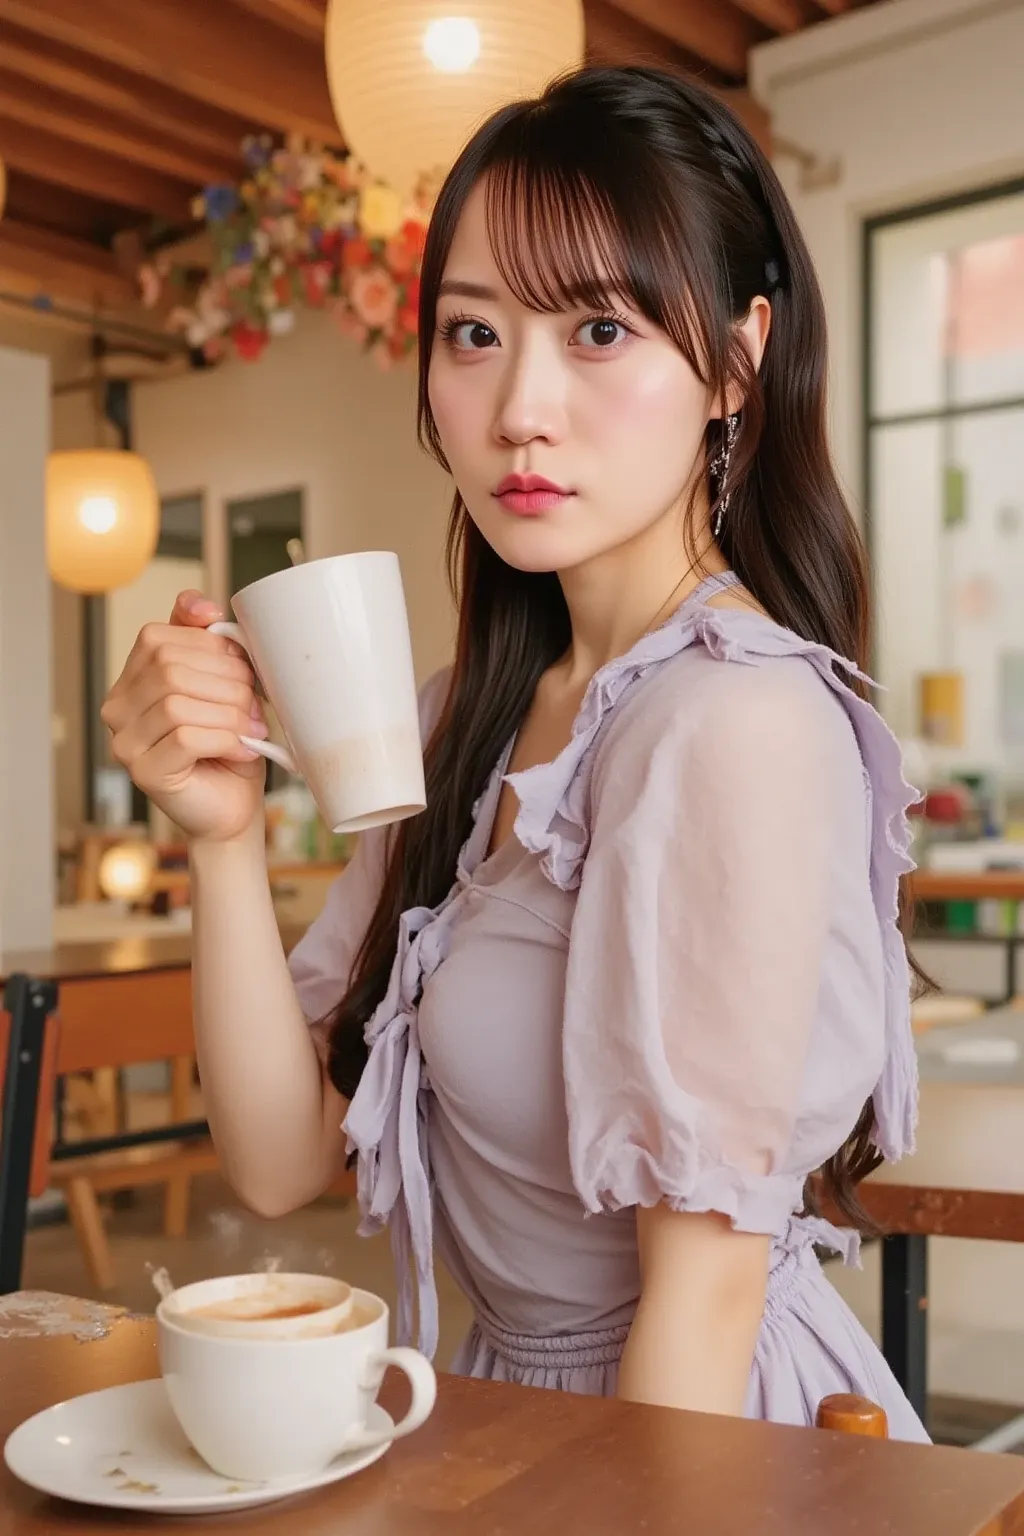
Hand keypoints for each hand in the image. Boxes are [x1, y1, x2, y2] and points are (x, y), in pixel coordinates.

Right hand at [101, 590, 266, 843]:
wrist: (234, 807)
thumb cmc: (231, 744)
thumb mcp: (225, 684)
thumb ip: (209, 642)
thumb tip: (204, 605)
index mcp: (132, 678)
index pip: (159, 637)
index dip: (208, 645)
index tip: (242, 666)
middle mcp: (117, 707)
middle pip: (170, 668)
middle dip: (226, 681)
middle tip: (254, 705)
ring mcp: (124, 742)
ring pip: (177, 701)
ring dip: (230, 712)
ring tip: (252, 727)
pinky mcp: (144, 772)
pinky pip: (185, 736)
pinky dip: (225, 738)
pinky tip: (242, 748)